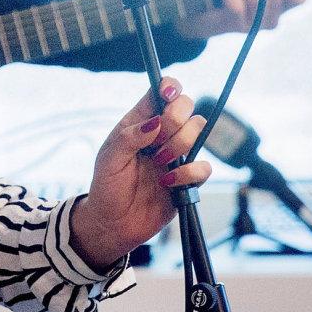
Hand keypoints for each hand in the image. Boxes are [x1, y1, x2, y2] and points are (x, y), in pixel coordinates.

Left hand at [69, 81, 209, 270]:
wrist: (113, 224)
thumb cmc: (107, 188)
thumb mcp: (108, 159)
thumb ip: (129, 137)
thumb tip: (155, 122)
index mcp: (140, 122)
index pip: (161, 92)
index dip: (169, 87)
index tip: (167, 96)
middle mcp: (162, 135)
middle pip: (186, 105)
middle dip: (176, 119)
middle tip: (157, 141)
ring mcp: (177, 155)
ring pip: (198, 130)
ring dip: (180, 145)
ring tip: (159, 163)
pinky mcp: (187, 179)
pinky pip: (204, 166)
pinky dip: (188, 173)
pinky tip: (168, 182)